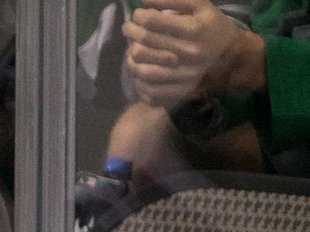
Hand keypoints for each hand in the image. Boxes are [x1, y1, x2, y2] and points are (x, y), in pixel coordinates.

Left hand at [125, 0, 243, 101]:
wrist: (233, 58)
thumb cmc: (213, 27)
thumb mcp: (202, 7)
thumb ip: (175, 0)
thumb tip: (144, 0)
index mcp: (193, 29)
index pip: (152, 22)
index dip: (138, 16)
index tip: (138, 15)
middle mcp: (186, 53)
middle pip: (142, 44)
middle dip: (130, 32)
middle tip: (129, 28)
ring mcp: (181, 76)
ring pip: (139, 68)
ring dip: (130, 55)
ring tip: (133, 48)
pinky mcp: (176, 92)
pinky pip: (145, 88)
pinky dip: (137, 77)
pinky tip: (140, 67)